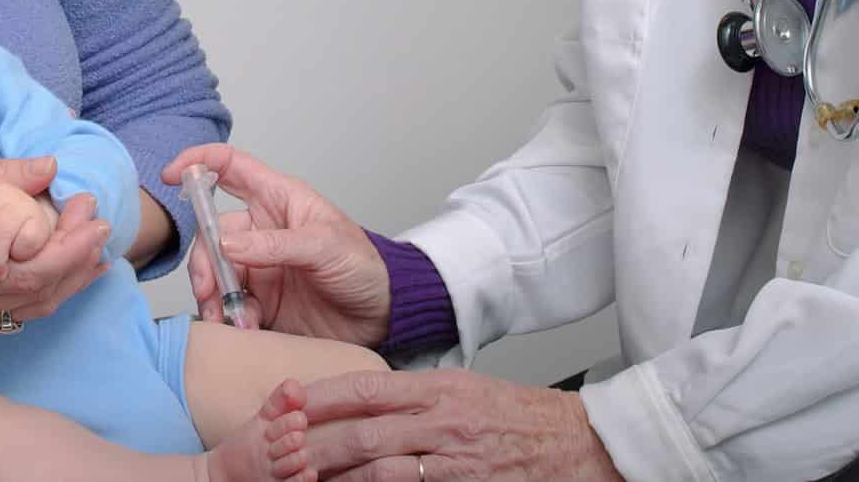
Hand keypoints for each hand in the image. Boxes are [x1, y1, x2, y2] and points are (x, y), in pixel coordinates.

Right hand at [0, 155, 109, 326]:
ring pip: (27, 307)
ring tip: (96, 242)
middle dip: (75, 259)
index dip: (66, 247)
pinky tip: (68, 264)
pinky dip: (45, 286)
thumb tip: (50, 168)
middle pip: (32, 294)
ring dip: (67, 276)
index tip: (93, 214)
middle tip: (102, 222)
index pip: (22, 271)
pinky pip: (10, 308)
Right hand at [162, 144, 389, 346]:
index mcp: (278, 200)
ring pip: (213, 273)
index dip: (199, 163)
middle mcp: (260, 230)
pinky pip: (227, 305)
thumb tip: (226, 242)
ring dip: (212, 297)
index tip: (170, 175)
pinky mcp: (258, 302)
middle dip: (205, 263)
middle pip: (211, 233)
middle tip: (211, 293)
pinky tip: (244, 330)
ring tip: (229, 320)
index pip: (230, 168)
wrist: (381, 319)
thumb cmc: (363, 267)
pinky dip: (228, 319)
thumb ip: (276, 244)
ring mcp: (257, 267)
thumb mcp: (326, 247)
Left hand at [295, 369, 621, 481]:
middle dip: (316, 442)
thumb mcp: (467, 390)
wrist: (579, 444)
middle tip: (279, 449)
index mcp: (440, 387)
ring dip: (336, 476)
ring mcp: (453, 458)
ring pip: (378, 468)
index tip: (289, 400)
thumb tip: (369, 404)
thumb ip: (419, 397)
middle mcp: (442, 420)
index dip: (323, 394)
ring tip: (300, 479)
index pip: (368, 386)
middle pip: (363, 430)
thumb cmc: (522, 417)